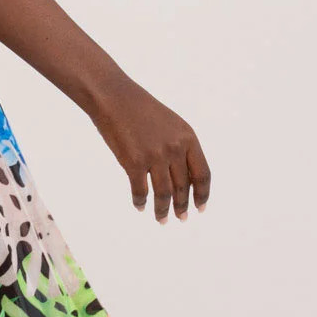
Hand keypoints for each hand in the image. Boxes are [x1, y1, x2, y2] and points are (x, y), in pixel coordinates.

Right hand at [88, 76, 211, 221]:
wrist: (114, 98)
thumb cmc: (140, 110)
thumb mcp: (171, 124)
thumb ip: (180, 148)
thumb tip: (183, 178)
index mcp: (188, 138)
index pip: (202, 174)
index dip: (202, 194)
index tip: (200, 207)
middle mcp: (175, 149)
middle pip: (183, 187)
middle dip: (182, 206)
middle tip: (181, 218)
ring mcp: (155, 156)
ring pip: (163, 193)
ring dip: (163, 210)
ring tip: (161, 219)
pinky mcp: (134, 162)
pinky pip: (140, 190)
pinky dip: (141, 201)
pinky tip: (140, 206)